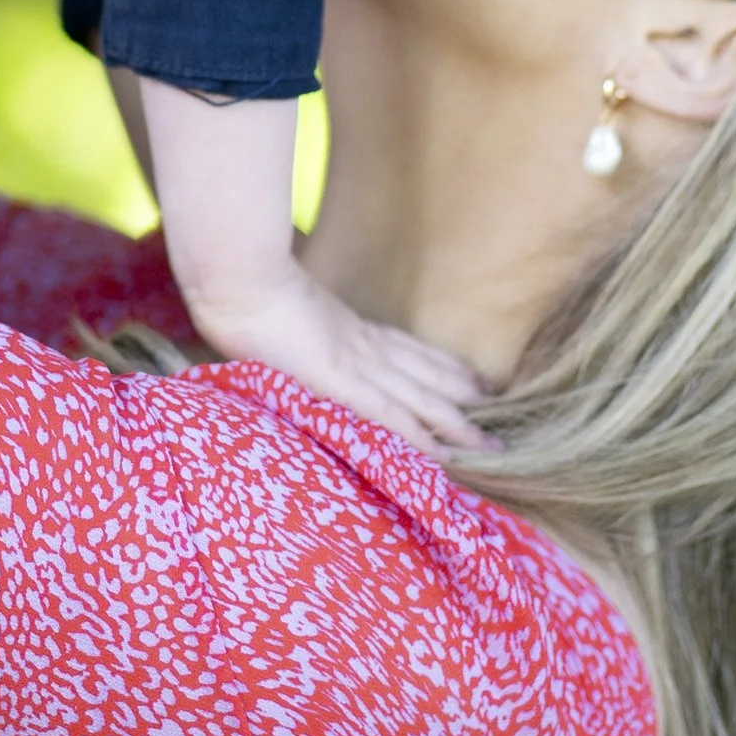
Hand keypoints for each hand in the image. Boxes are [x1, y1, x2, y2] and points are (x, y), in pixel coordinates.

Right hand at [189, 253, 489, 454]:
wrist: (237, 283)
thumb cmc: (242, 293)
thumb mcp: (275, 307)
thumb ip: (294, 322)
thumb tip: (297, 329)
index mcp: (346, 328)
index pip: (405, 349)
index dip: (440, 364)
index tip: (471, 378)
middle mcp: (361, 346)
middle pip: (424, 372)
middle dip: (461, 395)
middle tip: (498, 411)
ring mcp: (355, 363)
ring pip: (420, 397)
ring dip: (455, 422)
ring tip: (488, 441)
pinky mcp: (342, 381)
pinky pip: (392, 415)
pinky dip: (421, 436)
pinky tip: (447, 453)